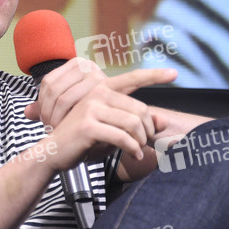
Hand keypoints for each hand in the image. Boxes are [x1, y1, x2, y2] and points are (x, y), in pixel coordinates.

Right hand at [24, 58, 175, 166]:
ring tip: (137, 150)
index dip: (155, 75)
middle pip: (140, 109)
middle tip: (144, 143)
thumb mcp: (112, 129)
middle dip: (148, 130)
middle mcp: (97, 93)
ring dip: (140, 141)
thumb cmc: (84, 140)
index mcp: (103, 89)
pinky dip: (132, 149)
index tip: (174, 73)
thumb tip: (164, 121)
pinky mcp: (88, 125)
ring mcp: (91, 108)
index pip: (133, 78)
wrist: (54, 153)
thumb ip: (137, 123)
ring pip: (133, 123)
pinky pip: (122, 137)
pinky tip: (133, 155)